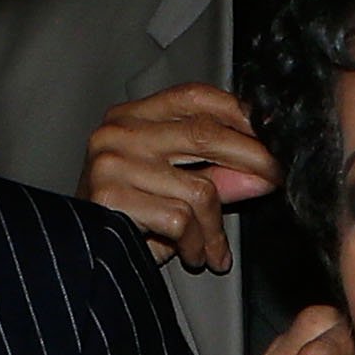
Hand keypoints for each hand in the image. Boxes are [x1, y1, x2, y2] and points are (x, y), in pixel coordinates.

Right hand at [79, 84, 280, 273]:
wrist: (78, 257)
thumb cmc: (126, 221)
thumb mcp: (174, 191)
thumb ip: (216, 176)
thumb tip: (264, 174)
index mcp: (131, 117)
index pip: (195, 97)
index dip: (239, 113)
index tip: (273, 135)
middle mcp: (118, 131)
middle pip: (204, 134)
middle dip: (251, 159)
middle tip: (276, 179)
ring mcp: (111, 162)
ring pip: (199, 189)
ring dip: (214, 230)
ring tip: (211, 249)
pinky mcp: (110, 197)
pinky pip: (179, 220)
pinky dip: (194, 245)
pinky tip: (191, 256)